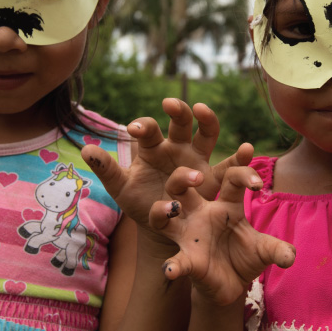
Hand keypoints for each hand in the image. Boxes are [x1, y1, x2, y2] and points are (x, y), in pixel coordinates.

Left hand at [83, 98, 252, 234]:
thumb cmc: (139, 201)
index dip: (143, 127)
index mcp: (153, 147)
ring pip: (206, 133)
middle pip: (180, 121)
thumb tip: (84, 148)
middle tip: (170, 105)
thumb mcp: (121, 188)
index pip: (149, 130)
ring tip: (204, 111)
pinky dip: (240, 158)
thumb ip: (106, 168)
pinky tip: (248, 149)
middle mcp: (177, 147)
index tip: (133, 130)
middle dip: (178, 110)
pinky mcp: (214, 178)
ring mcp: (197, 159)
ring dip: (207, 121)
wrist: (160, 225)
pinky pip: (229, 166)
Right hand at [150, 166, 294, 305]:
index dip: (243, 173)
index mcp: (226, 205)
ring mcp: (189, 235)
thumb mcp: (265, 251)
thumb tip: (290, 257)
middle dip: (184, 176)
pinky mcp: (185, 258)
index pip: (230, 179)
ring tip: (172, 208)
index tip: (257, 184)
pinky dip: (173, 265)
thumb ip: (277, 250)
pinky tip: (172, 270)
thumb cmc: (246, 257)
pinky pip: (175, 259)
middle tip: (197, 177)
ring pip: (163, 214)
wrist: (233, 284)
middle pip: (183, 185)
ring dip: (163, 209)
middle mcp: (201, 214)